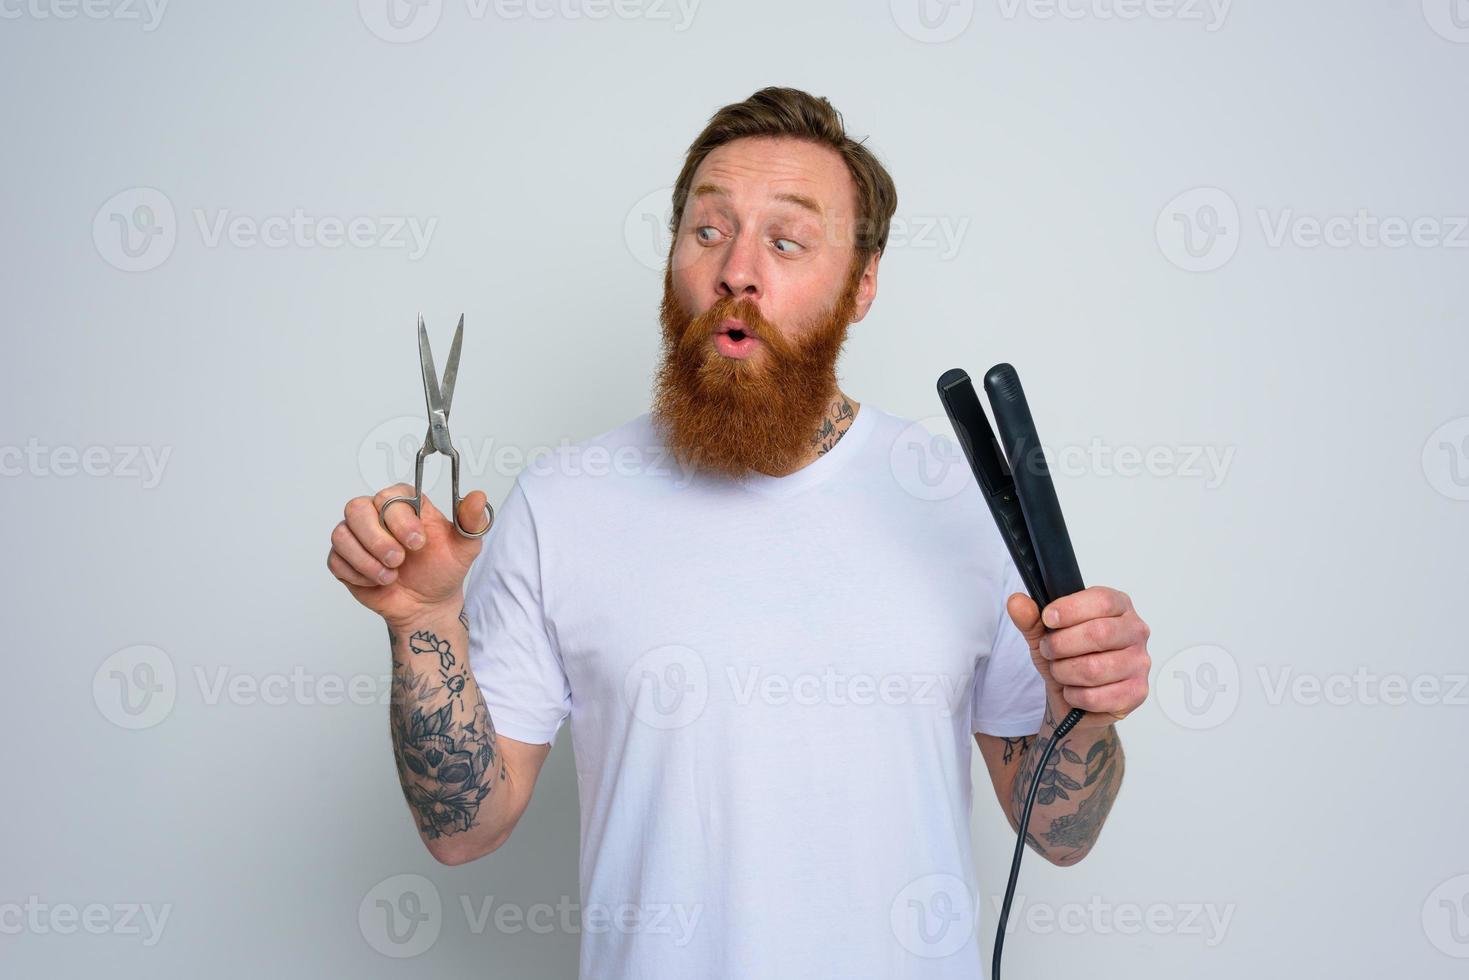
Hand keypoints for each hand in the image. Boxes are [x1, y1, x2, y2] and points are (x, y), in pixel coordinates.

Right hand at [327, 484, 491, 627]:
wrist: (428, 605)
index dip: (400, 520)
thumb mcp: (465, 547)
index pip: (389, 496)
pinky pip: (336, 559)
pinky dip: (357, 574)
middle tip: (399, 561)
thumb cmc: (443, 570)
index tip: (418, 543)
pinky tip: (377, 582)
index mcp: (405, 504)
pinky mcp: (343, 559)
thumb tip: (478, 496)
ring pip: (342, 534)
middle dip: (378, 540)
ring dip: (367, 560)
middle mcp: (376, 514)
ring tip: (390, 576)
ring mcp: (357, 536)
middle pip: (357, 509)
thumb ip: (472, 521)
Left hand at [1006, 586, 1150, 732]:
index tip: (1048, 618)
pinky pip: (1097, 696)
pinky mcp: (1136, 692)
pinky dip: (1075, 695)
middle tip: (1048, 650)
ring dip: (1065, 672)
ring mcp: (1140, 663)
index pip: (1102, 600)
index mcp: (1119, 606)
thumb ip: (1031, 617)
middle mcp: (1135, 632)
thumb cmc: (1068, 658)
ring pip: (1094, 668)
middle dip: (1061, 645)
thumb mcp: (1044, 634)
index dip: (1070, 609)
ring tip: (1059, 671)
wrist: (1077, 699)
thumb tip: (1017, 602)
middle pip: (1098, 634)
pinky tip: (1073, 691)